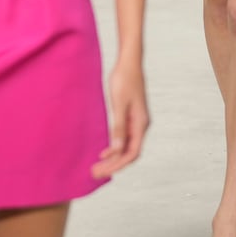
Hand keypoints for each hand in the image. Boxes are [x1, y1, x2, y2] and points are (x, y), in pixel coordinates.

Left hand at [92, 60, 148, 177]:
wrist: (129, 62)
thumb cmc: (124, 80)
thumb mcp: (119, 104)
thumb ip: (118, 127)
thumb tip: (116, 150)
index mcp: (141, 123)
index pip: (132, 153)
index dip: (117, 165)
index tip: (101, 171)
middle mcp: (141, 125)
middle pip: (129, 153)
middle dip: (113, 165)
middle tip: (94, 174)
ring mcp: (136, 121)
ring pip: (126, 147)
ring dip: (113, 158)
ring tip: (97, 166)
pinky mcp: (130, 116)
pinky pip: (124, 138)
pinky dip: (114, 148)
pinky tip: (103, 152)